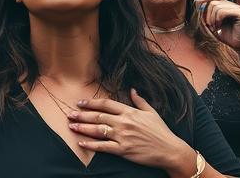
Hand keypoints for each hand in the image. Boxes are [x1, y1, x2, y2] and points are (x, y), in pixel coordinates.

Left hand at [68, 91, 195, 174]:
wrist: (169, 150)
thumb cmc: (161, 131)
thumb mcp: (151, 112)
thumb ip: (139, 100)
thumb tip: (132, 89)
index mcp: (129, 111)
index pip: (106, 104)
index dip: (92, 103)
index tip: (81, 102)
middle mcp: (124, 122)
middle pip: (98, 116)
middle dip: (82, 115)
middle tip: (70, 114)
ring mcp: (123, 136)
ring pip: (98, 130)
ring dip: (83, 128)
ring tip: (72, 126)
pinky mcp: (123, 150)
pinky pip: (104, 147)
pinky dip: (91, 145)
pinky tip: (82, 143)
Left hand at [195, 0, 239, 55]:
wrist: (239, 45)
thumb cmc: (226, 35)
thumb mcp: (213, 24)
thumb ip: (207, 15)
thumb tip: (197, 3)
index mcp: (226, 6)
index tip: (196, 4)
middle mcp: (232, 5)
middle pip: (213, 3)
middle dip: (207, 14)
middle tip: (209, 25)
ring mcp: (237, 8)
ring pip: (217, 7)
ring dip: (212, 19)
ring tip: (215, 27)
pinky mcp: (239, 13)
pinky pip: (223, 12)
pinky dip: (218, 19)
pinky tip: (219, 26)